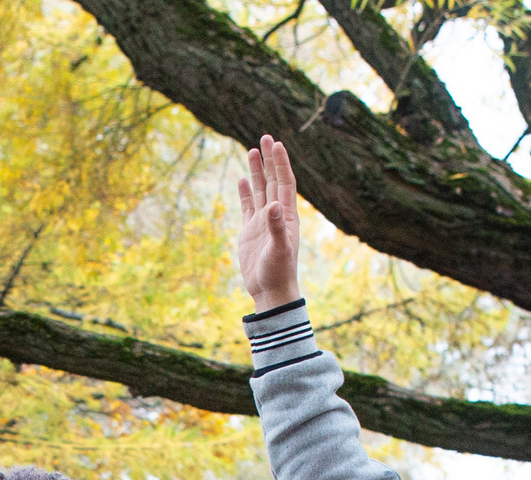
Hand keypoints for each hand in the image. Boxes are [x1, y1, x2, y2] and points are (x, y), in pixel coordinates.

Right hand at [234, 135, 302, 311]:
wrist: (270, 291)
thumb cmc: (278, 272)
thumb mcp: (278, 250)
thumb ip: (276, 227)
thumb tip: (272, 205)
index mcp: (287, 215)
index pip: (285, 183)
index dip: (281, 164)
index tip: (276, 145)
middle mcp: (276, 214)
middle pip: (273, 180)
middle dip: (270, 160)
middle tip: (266, 137)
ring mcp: (263, 222)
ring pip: (260, 190)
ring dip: (258, 171)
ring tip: (253, 150)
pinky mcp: (251, 232)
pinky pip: (248, 206)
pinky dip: (246, 192)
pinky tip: (243, 179)